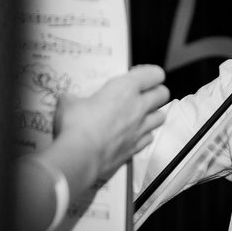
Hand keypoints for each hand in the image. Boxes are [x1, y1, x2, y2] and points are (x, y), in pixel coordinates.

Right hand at [52, 64, 169, 188]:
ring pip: (161, 117)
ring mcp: (140, 129)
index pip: (154, 73)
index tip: (137, 75)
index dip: (148, 73)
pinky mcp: (136, 148)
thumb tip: (68, 100)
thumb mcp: (68, 103)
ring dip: (153, 114)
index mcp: (125, 89)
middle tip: (142, 93)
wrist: (80, 157)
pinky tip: (132, 135)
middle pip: (163, 93)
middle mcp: (138, 107)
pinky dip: (143, 136)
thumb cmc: (76, 125)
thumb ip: (74, 98)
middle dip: (155, 91)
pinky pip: (148, 138)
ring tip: (140, 115)